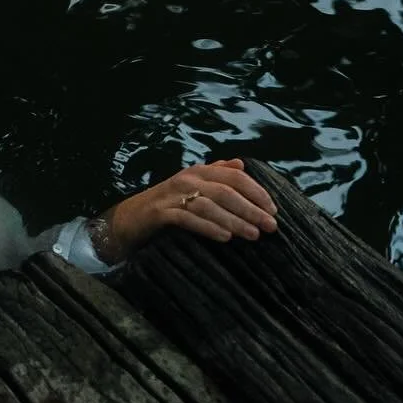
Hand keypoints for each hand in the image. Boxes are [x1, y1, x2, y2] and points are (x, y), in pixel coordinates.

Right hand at [97, 158, 278, 263]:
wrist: (129, 219)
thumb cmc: (167, 205)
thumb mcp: (192, 186)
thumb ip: (216, 173)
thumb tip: (242, 165)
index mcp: (198, 171)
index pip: (234, 176)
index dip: (256, 191)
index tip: (273, 209)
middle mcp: (186, 179)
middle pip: (225, 191)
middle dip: (251, 209)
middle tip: (270, 226)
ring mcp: (172, 195)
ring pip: (209, 205)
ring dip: (234, 220)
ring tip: (253, 235)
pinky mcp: (160, 213)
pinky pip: (188, 219)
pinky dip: (208, 228)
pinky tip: (225, 238)